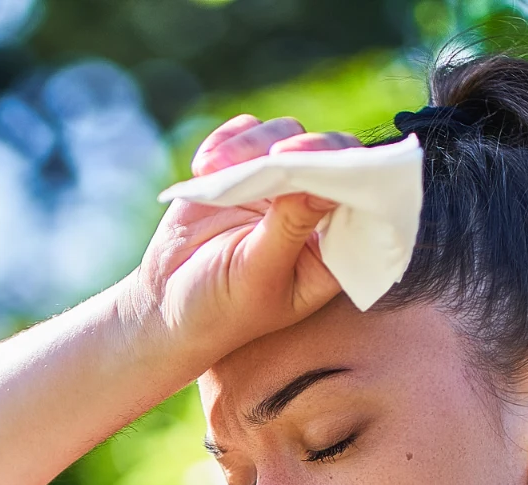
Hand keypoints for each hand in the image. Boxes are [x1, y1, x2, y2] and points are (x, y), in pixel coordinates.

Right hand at [119, 115, 361, 363]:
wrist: (166, 306)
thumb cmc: (220, 309)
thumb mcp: (258, 276)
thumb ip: (290, 228)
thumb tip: (322, 183)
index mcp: (334, 246)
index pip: (361, 196)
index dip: (349, 172)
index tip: (319, 165)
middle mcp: (313, 209)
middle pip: (329, 153)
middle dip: (305, 148)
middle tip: (277, 152)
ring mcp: (278, 185)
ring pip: (285, 134)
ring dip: (254, 144)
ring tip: (214, 169)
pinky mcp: (242, 167)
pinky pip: (247, 132)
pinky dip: (227, 141)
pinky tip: (204, 168)